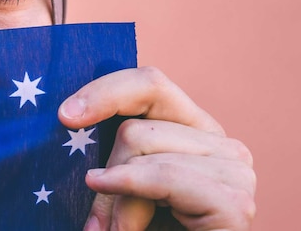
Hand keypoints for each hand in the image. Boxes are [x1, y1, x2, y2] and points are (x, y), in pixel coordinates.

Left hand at [58, 67, 255, 230]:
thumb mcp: (120, 190)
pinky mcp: (234, 202)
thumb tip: (69, 114)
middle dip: (106, 172)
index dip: (105, 92)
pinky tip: (117, 226)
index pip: (149, 83)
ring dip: (118, 201)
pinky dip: (130, 194)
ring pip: (142, 147)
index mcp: (192, 130)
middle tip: (100, 222)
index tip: (64, 117)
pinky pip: (164, 176)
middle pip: (137, 125)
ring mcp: (235, 170)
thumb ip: (111, 156)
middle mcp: (220, 142)